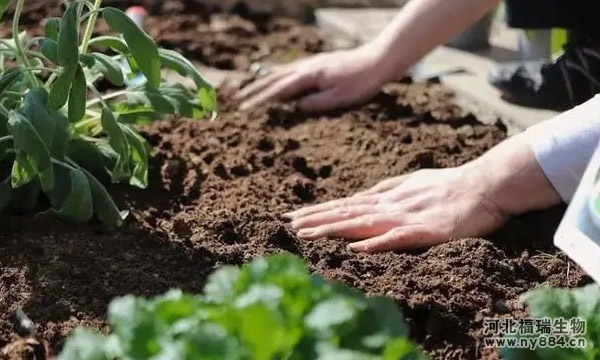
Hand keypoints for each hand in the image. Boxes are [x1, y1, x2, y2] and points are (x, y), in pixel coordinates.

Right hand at [235, 46, 394, 112]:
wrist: (379, 60)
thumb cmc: (362, 81)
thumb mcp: (339, 98)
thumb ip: (315, 103)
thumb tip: (294, 108)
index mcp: (309, 76)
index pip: (278, 90)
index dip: (260, 101)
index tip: (244, 110)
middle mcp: (306, 67)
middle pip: (274, 79)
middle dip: (254, 90)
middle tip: (237, 100)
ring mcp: (312, 64)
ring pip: (281, 72)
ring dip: (263, 82)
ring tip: (249, 90)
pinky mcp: (319, 64)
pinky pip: (292, 70)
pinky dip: (278, 76)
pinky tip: (277, 79)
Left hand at [282, 166, 507, 252]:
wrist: (486, 184)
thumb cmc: (450, 185)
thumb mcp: (412, 183)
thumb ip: (386, 190)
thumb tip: (361, 197)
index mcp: (388, 196)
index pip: (346, 204)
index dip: (319, 211)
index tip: (294, 216)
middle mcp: (391, 205)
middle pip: (347, 212)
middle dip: (316, 219)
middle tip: (288, 225)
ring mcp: (407, 217)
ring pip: (363, 223)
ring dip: (334, 229)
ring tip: (307, 235)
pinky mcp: (426, 231)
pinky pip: (398, 238)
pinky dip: (375, 243)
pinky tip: (355, 248)